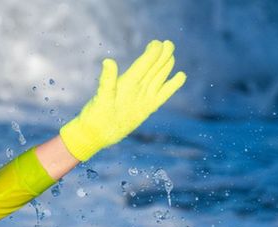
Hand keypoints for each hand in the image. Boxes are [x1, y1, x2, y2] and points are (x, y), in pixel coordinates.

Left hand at [59, 39, 186, 161]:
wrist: (97, 133)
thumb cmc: (96, 115)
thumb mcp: (103, 97)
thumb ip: (108, 80)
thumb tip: (108, 61)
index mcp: (127, 82)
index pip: (143, 64)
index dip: (151, 54)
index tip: (157, 43)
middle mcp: (137, 87)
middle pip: (153, 68)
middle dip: (161, 55)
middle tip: (168, 43)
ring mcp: (144, 96)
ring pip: (159, 77)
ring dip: (165, 65)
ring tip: (171, 54)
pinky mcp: (148, 107)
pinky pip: (164, 93)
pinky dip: (172, 85)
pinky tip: (180, 76)